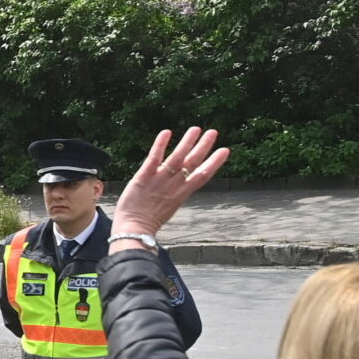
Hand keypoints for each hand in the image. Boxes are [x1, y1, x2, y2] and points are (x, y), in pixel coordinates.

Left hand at [113, 127, 229, 237]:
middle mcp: (173, 185)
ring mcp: (159, 180)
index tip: (225, 150)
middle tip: (213, 132)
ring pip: (177, 158)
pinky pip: (154, 158)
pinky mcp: (143, 177)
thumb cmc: (147, 222)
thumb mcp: (168, 206)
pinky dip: (160, 145)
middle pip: (193, 163)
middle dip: (204, 147)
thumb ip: (173, 192)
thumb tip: (180, 183)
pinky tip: (167, 132)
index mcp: (181, 194)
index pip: (202, 175)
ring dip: (187, 142)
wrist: (134, 229)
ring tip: (196, 129)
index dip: (214, 162)